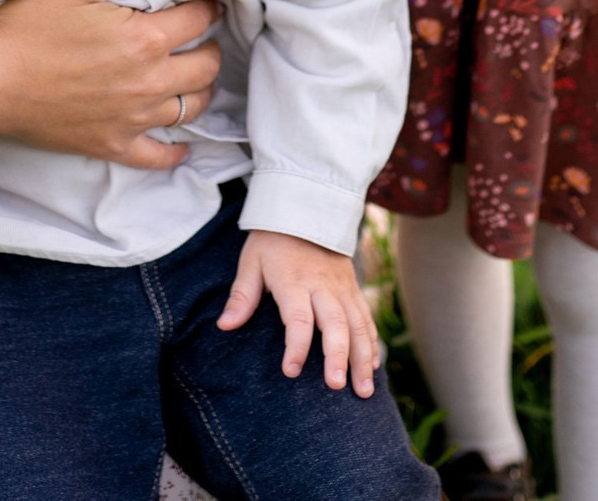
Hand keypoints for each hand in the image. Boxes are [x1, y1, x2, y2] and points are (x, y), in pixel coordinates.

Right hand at [0, 0, 220, 170]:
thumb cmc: (25, 27)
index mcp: (143, 38)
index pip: (199, 20)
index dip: (207, 6)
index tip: (205, 2)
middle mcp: (147, 82)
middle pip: (206, 67)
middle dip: (210, 47)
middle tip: (200, 38)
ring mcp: (132, 119)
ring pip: (192, 108)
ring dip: (200, 90)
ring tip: (192, 76)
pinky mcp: (113, 145)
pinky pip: (159, 155)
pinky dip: (176, 150)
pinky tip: (180, 142)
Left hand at [217, 230, 379, 395]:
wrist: (304, 206)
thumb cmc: (272, 240)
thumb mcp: (251, 260)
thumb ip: (242, 295)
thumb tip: (224, 325)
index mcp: (293, 281)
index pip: (298, 318)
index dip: (295, 346)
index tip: (290, 372)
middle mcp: (322, 286)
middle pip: (335, 324)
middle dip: (338, 357)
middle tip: (336, 386)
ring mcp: (341, 287)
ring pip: (357, 324)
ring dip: (362, 357)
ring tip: (364, 390)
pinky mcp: (352, 287)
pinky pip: (365, 316)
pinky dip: (371, 341)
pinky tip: (373, 366)